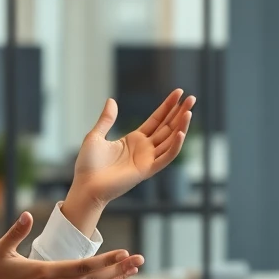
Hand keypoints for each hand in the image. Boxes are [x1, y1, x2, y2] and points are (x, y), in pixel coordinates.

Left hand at [69, 90, 195, 207]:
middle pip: (167, 127)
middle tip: (192, 98)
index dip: (168, 107)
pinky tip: (180, 133)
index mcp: (134, 139)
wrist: (86, 185)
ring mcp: (147, 159)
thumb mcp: (96, 136)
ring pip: (170, 140)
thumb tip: (111, 100)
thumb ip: (106, 119)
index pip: (157, 120)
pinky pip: (165, 157)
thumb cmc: (88, 164)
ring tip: (189, 112)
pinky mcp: (147, 170)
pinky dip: (174, 146)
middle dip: (180, 113)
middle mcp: (145, 148)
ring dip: (181, 126)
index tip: (178, 93)